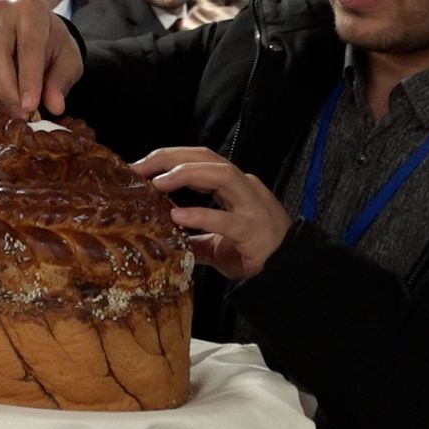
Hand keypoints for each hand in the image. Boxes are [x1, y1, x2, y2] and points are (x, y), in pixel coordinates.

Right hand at [0, 0, 82, 118]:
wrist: (38, 34)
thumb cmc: (54, 46)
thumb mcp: (68, 62)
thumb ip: (61, 81)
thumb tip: (55, 105)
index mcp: (32, 9)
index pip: (28, 45)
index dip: (29, 78)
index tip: (30, 106)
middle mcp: (4, 11)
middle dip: (7, 89)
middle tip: (19, 114)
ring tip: (10, 111)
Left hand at [132, 146, 291, 281]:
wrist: (288, 271)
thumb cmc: (253, 253)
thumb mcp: (215, 243)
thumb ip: (193, 237)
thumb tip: (164, 238)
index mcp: (233, 186)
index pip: (200, 159)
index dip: (169, 157)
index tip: (139, 166)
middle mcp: (243, 187)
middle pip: (206, 157)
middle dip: (170, 157)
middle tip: (139, 168)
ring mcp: (251, 206)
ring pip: (221, 174)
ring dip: (186, 174)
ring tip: (158, 183)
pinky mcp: (253, 230)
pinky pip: (225, 219)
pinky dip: (200, 214)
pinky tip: (177, 216)